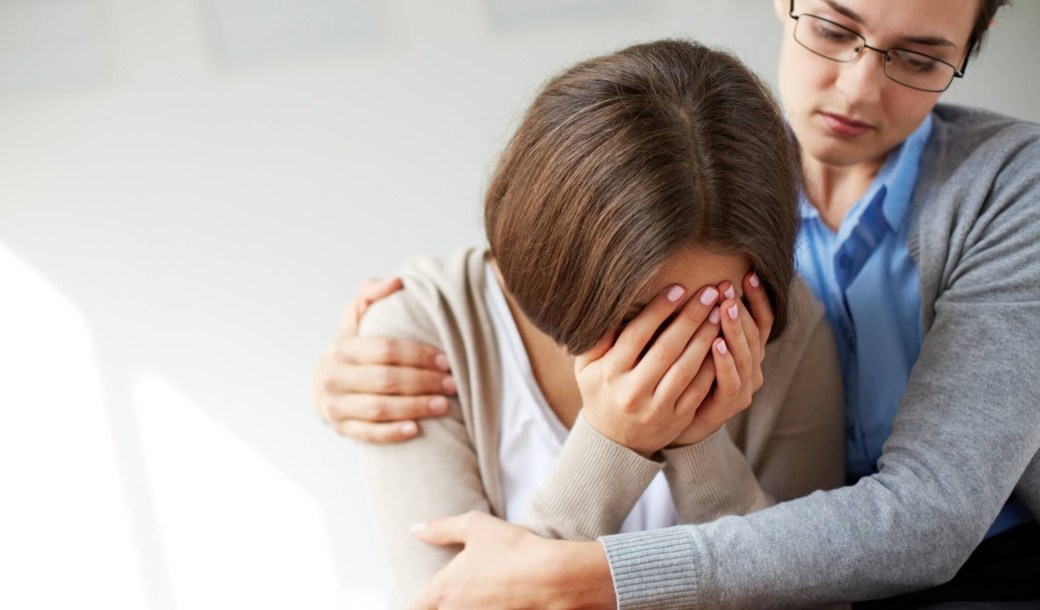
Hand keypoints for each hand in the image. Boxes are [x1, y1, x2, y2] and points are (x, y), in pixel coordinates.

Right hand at [313, 277, 456, 442]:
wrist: (324, 386)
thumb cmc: (352, 350)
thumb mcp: (354, 319)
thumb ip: (370, 295)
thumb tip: (395, 281)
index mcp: (342, 347)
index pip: (385, 349)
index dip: (419, 355)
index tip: (446, 361)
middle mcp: (333, 376)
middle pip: (386, 379)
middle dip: (424, 382)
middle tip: (452, 384)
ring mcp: (334, 405)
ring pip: (380, 408)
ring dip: (415, 407)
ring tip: (443, 405)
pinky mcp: (340, 428)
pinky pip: (369, 434)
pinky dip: (392, 433)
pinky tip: (416, 429)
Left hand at [411, 512, 613, 609]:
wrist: (552, 576)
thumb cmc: (512, 549)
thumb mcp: (474, 526)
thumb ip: (440, 528)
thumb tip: (414, 529)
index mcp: (442, 590)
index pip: (414, 607)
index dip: (417, 602)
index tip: (425, 597)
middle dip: (442, 602)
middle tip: (455, 590)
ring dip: (464, 605)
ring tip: (480, 591)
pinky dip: (483, 607)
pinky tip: (496, 599)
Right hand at [575, 284, 721, 456]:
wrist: (613, 441)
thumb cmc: (600, 391)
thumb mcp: (587, 366)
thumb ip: (598, 338)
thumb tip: (615, 305)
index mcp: (609, 373)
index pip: (637, 335)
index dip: (659, 310)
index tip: (679, 288)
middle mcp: (633, 392)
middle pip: (667, 348)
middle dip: (690, 317)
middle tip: (710, 293)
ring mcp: (657, 408)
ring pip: (687, 368)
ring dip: (706, 338)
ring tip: (720, 312)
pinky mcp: (677, 419)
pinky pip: (700, 389)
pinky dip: (713, 365)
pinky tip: (723, 343)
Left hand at [669, 272, 773, 445]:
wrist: (675, 422)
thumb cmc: (684, 376)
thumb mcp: (695, 343)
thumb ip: (701, 319)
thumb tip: (694, 281)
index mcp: (747, 351)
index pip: (762, 320)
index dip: (758, 298)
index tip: (748, 274)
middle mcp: (751, 368)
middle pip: (754, 334)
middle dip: (741, 308)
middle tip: (728, 286)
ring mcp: (743, 388)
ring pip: (745, 355)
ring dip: (734, 329)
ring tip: (725, 307)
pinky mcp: (728, 405)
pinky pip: (731, 381)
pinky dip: (725, 362)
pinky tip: (716, 344)